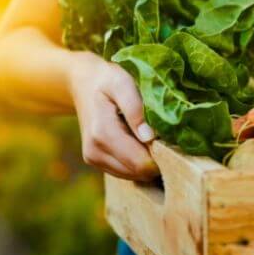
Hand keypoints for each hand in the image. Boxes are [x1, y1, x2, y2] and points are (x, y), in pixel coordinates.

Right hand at [67, 51, 158, 180]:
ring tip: (150, 136)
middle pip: (138, 172)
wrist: (82, 82)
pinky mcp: (95, 161)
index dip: (161, 156)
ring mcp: (93, 159)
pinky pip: (125, 171)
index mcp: (102, 133)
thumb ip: (135, 109)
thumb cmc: (107, 79)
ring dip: (146, 161)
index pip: (140, 163)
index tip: (171, 139)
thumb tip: (149, 137)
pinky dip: (136, 161)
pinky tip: (138, 141)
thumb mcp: (122, 83)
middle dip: (156, 159)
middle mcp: (95, 151)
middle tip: (164, 136)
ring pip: (132, 175)